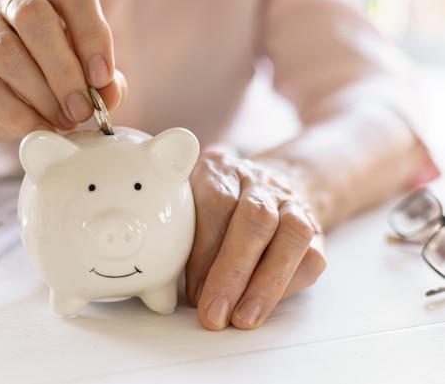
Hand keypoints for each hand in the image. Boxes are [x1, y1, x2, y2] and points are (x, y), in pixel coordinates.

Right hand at [0, 0, 125, 140]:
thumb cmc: (43, 77)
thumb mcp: (80, 75)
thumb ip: (101, 81)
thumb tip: (111, 95)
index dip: (91, 33)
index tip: (101, 78)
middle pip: (35, 18)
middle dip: (64, 71)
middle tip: (81, 109)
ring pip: (5, 51)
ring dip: (40, 94)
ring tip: (61, 121)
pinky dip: (14, 113)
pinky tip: (34, 128)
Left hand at [185, 151, 325, 329]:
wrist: (268, 184)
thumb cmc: (215, 202)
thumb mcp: (188, 202)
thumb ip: (178, 229)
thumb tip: (173, 282)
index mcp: (221, 169)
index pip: (218, 202)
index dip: (205, 250)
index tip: (192, 289)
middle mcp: (260, 182)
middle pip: (256, 219)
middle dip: (233, 272)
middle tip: (214, 312)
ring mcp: (292, 204)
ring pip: (291, 236)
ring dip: (265, 284)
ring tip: (243, 318)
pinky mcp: (314, 232)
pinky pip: (310, 259)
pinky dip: (286, 288)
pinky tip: (262, 307)